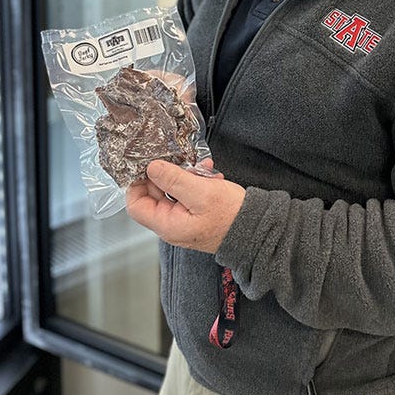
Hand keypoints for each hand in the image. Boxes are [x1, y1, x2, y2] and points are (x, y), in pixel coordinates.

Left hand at [125, 158, 244, 253]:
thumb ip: (173, 180)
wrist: (259, 230)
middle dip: (167, 176)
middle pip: (154, 195)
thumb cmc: (232, 217)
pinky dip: (195, 183)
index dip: (137, 184)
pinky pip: (187, 195)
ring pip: (172, 191)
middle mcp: (172, 225)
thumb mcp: (201, 192)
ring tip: (202, 171)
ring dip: (185, 177)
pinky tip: (209, 176)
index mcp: (167, 224)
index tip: (146, 166)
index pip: (135, 205)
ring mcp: (183, 220)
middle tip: (181, 164)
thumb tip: (151, 168)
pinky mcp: (195, 215)